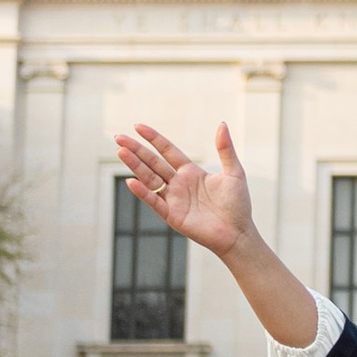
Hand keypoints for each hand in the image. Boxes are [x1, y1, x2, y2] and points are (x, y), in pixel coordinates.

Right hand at [116, 120, 251, 257]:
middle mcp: (178, 184)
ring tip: (121, 151)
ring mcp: (173, 199)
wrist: (238, 233)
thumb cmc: (238, 204)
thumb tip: (222, 124)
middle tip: (118, 137)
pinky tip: (131, 181)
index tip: (138, 126)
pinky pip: (154, 201)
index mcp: (191, 172)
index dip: (154, 139)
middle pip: (153, 162)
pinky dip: (143, 192)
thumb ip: (225, 149)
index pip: (167, 151)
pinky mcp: (172, 215)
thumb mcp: (234, 172)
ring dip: (135, 165)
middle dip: (136, 150)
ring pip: (149, 179)